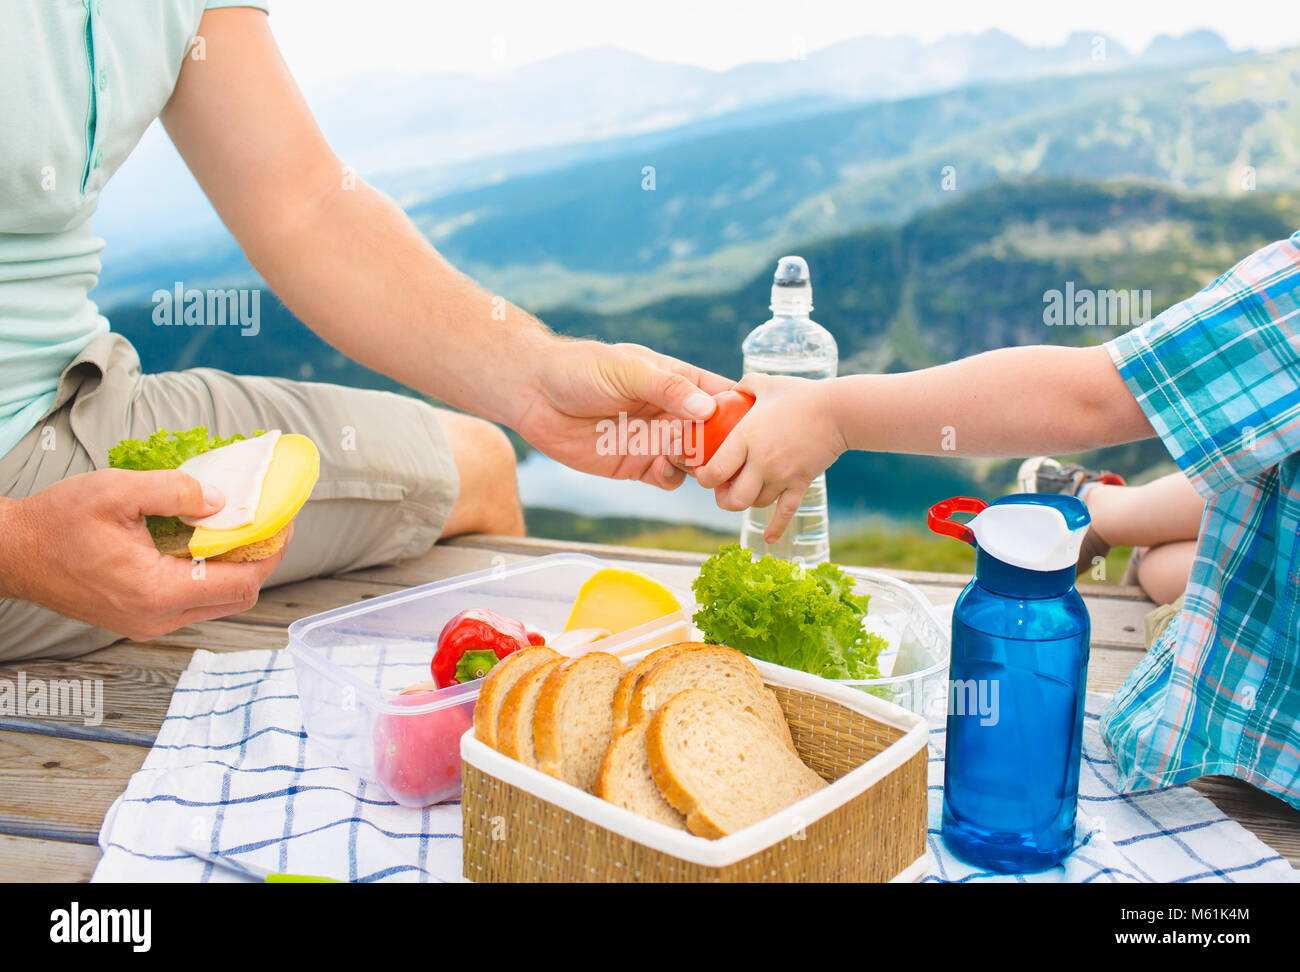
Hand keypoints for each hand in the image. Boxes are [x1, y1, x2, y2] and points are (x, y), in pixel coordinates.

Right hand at [0, 469, 289, 640]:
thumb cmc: (57, 522)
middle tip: (268, 523)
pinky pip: (193, 602)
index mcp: (156, 592)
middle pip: (237, 598)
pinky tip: (207, 543)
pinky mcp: (140, 618)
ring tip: (240, 529)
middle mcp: (157, 618)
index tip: (283, 522)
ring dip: (236, 568)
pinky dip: (210, 575)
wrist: (13, 552)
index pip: (241, 583)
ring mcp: (148, 623)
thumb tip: (222, 502)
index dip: (271, 552)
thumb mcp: (117, 491)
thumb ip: (176, 492)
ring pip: (218, 603)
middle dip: (260, 560)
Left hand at [514, 339, 733, 488]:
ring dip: (702, 466)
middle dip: (727, 448)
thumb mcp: (626, 369)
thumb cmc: (579, 369)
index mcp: (677, 381)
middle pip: (716, 435)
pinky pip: (668, 479)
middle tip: (727, 456)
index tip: (755, 424)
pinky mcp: (635, 465)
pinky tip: (663, 469)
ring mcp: (655, 440)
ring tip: (694, 463)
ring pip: (696, 460)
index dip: (742, 409)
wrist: (534, 394)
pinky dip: (674, 478)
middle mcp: (672, 412)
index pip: (722, 394)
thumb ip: (666, 388)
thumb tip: (706, 408)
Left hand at [694, 373, 846, 540]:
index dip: (705, 478)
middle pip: (733, 498)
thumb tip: (732, 389)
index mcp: (745, 438)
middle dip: (723, 499)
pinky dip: (776, 528)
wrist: (838, 410)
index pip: (715, 471)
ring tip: (745, 495)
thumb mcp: (765, 383)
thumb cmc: (801, 394)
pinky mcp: (800, 484)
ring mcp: (782, 476)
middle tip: (722, 491)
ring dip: (747, 504)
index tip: (705, 474)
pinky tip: (768, 539)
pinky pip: (785, 513)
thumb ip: (744, 385)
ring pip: (756, 505)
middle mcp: (760, 462)